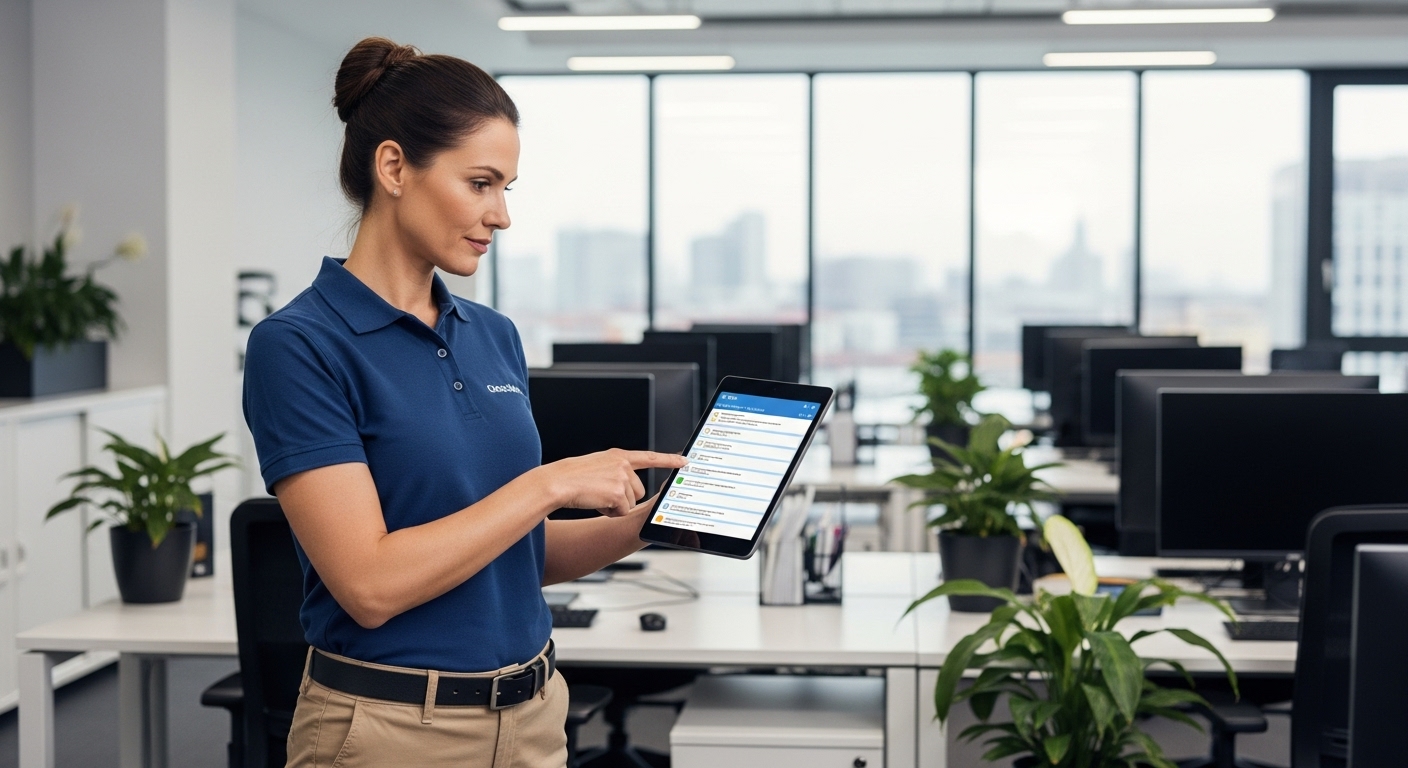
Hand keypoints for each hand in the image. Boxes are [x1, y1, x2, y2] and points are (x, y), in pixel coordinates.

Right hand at [540, 450, 687, 516]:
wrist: (558, 482)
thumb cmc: (572, 477)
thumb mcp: (597, 466)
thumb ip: (615, 471)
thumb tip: (625, 488)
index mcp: (619, 456)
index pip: (649, 457)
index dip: (669, 460)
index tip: (685, 460)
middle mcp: (624, 465)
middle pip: (638, 491)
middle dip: (624, 498)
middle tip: (602, 493)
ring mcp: (622, 478)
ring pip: (630, 503)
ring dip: (615, 505)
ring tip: (596, 496)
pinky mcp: (619, 493)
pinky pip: (622, 512)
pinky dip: (609, 512)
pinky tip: (596, 503)